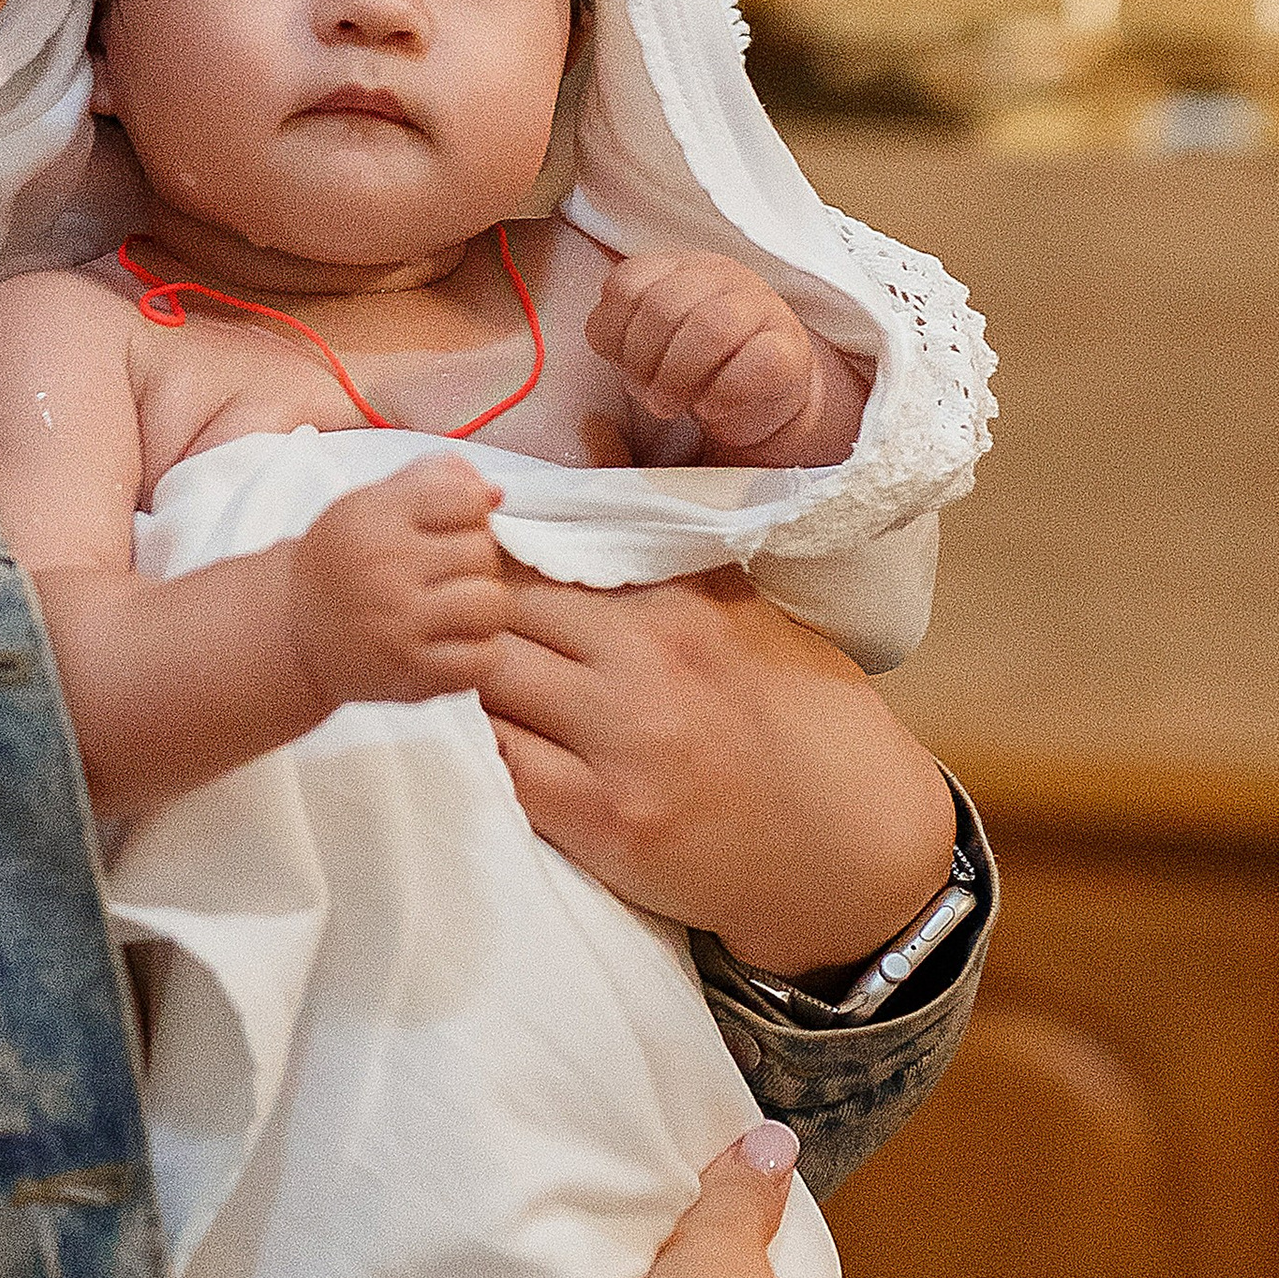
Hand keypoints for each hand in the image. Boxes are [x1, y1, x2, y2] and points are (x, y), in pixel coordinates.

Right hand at [285, 454, 511, 717]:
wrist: (293, 634)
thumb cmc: (341, 566)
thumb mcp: (368, 507)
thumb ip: (429, 482)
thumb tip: (496, 491)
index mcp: (374, 516)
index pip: (466, 497)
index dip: (471, 511)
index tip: (452, 527)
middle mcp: (384, 566)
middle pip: (481, 551)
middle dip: (475, 561)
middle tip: (448, 574)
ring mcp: (398, 622)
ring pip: (491, 603)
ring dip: (484, 607)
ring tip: (457, 608)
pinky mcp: (410, 671)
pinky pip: (483, 658)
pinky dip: (481, 652)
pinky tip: (456, 642)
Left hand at [473, 564, 957, 969]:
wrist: (851, 844)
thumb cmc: (802, 722)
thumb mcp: (745, 607)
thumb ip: (660, 534)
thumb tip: (593, 432)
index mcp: (676, 607)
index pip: (543, 558)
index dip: (486, 557)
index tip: (458, 558)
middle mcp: (643, 668)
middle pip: (499, 615)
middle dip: (456, 612)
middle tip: (427, 618)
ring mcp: (620, 748)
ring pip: (486, 686)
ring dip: (454, 676)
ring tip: (439, 675)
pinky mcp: (603, 822)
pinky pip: (501, 768)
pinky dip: (474, 745)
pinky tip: (468, 737)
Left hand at [588, 251, 863, 464]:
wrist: (766, 401)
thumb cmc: (697, 376)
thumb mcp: (647, 355)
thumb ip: (617, 354)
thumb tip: (591, 424)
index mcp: (676, 267)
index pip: (624, 284)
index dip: (614, 335)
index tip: (624, 365)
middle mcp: (720, 275)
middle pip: (662, 307)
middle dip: (644, 363)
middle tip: (653, 395)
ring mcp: (760, 307)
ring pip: (710, 328)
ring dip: (680, 378)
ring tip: (679, 405)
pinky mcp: (790, 350)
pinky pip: (754, 365)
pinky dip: (721, 396)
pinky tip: (714, 408)